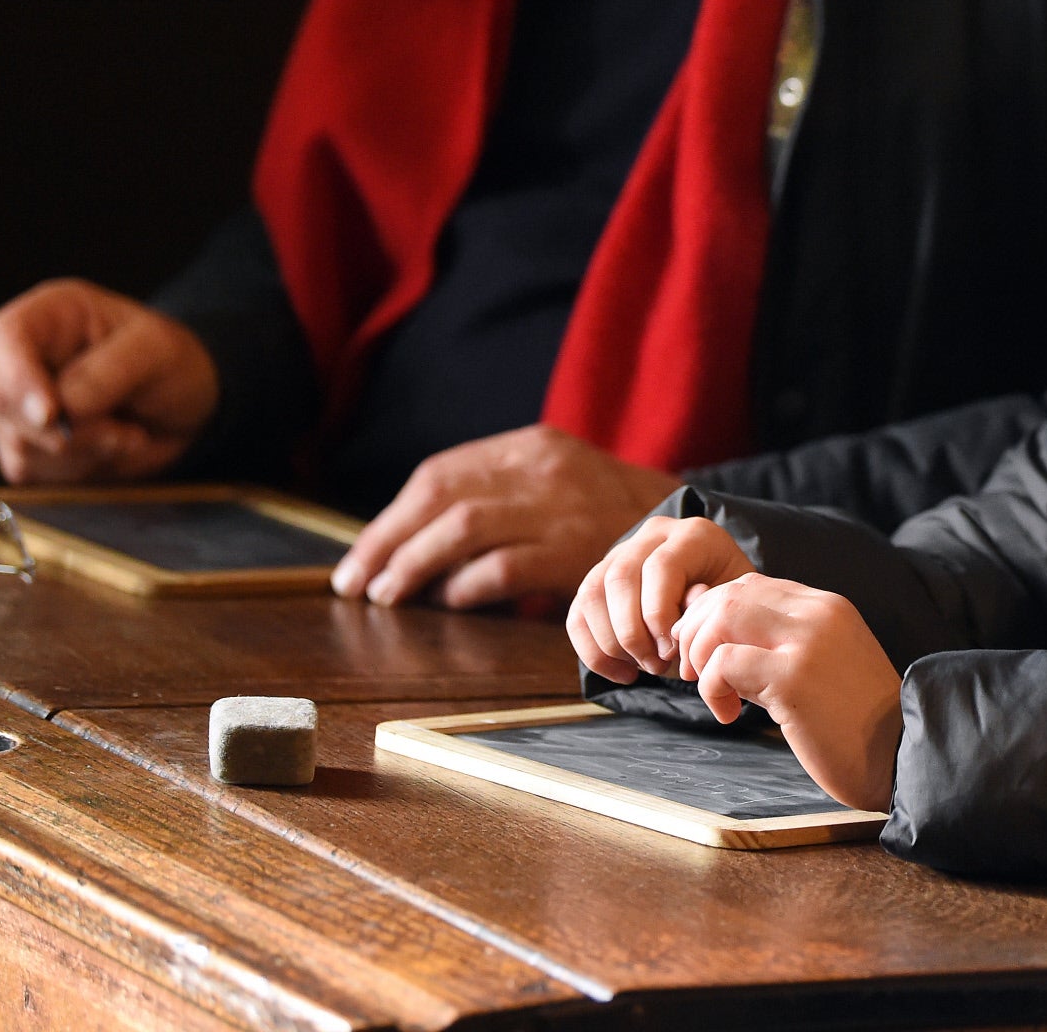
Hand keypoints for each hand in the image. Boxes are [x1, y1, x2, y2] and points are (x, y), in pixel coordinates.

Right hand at [0, 280, 218, 483]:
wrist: (186, 406)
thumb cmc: (170, 362)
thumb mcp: (157, 351)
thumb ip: (107, 374)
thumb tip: (61, 408)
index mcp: (48, 316)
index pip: (7, 337)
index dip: (19, 378)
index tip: (52, 414)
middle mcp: (23, 358)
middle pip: (5, 401)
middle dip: (68, 429)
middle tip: (125, 431)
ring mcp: (19, 406)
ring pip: (21, 444)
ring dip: (84, 451)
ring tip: (130, 433)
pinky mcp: (27, 447)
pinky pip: (34, 472)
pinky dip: (81, 469)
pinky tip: (114, 448)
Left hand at [330, 424, 678, 611]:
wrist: (689, 530)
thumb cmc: (610, 514)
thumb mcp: (558, 479)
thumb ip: (501, 493)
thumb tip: (413, 539)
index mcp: (533, 445)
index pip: (441, 473)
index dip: (392, 517)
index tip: (362, 556)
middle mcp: (543, 467)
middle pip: (441, 496)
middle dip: (387, 541)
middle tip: (357, 584)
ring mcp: (562, 506)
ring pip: (462, 527)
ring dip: (413, 565)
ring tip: (388, 596)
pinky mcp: (577, 549)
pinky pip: (504, 565)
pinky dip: (467, 585)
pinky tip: (451, 601)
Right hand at [566, 515, 755, 682]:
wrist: (722, 597)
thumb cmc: (731, 603)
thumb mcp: (733, 603)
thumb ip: (707, 610)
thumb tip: (674, 630)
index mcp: (692, 535)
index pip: (660, 567)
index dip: (659, 614)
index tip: (672, 651)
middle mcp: (652, 536)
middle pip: (619, 578)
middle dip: (632, 632)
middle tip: (656, 665)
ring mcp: (621, 554)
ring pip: (592, 594)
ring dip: (611, 643)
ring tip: (642, 669)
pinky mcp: (599, 581)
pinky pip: (578, 615)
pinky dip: (593, 651)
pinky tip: (624, 673)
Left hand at [671, 573, 903, 812]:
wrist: (900, 757)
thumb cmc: (857, 724)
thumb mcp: (824, 665)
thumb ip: (781, 643)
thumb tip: (717, 638)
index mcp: (828, 607)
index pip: (751, 585)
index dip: (714, 614)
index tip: (705, 652)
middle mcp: (819, 613)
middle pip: (730, 593)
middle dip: (696, 631)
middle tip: (694, 671)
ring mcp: (807, 642)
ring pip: (723, 617)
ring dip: (700, 655)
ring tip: (712, 691)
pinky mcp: (794, 678)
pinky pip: (725, 663)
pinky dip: (711, 687)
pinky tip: (730, 714)